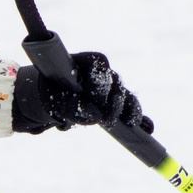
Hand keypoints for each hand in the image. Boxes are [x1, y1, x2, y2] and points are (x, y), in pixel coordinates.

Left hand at [9, 51, 151, 134]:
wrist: (45, 103)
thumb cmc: (47, 95)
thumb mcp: (54, 100)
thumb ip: (72, 105)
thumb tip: (96, 115)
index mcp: (83, 63)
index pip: (99, 64)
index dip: (101, 81)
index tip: (97, 99)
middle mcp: (99, 74)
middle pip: (115, 83)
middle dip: (115, 101)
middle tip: (109, 119)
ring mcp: (107, 90)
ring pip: (124, 97)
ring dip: (130, 110)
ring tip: (133, 124)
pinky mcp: (112, 105)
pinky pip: (128, 110)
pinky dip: (138, 119)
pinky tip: (147, 129)